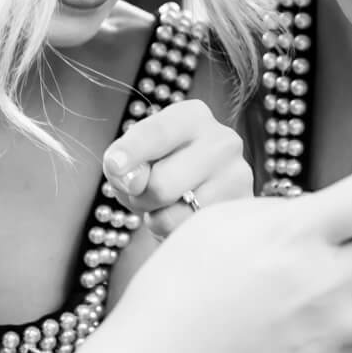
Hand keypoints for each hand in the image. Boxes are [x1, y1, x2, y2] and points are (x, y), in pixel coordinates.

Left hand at [101, 97, 251, 239]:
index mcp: (193, 116)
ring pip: (171, 216)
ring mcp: (236, 179)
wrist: (205, 191)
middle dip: (139, 198)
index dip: (131, 152)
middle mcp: (222, 142)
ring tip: (168, 205)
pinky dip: (173, 233)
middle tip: (143, 194)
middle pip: (160, 183)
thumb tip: (132, 182)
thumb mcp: (137, 155)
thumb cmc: (163, 166)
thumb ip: (125, 164)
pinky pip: (186, 236)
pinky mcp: (237, 214)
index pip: (157, 133)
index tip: (114, 167)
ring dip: (156, 219)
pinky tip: (184, 218)